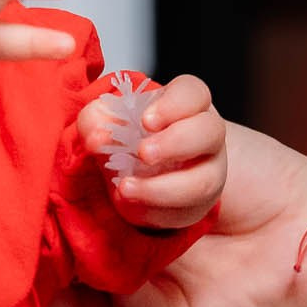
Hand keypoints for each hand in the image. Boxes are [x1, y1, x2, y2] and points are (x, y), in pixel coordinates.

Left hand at [46, 122, 306, 306]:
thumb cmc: (249, 298)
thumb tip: (52, 300)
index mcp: (114, 233)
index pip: (63, 201)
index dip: (53, 193)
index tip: (55, 199)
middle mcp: (133, 187)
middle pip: (87, 142)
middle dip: (88, 144)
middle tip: (95, 152)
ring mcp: (169, 152)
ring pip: (133, 119)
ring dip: (146, 146)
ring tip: (151, 168)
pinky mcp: (207, 125)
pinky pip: (182, 95)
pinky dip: (173, 106)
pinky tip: (164, 126)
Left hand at [77, 73, 226, 230]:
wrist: (132, 171)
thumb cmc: (125, 134)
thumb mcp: (104, 119)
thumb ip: (95, 121)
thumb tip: (98, 137)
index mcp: (187, 103)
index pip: (194, 93)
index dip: (174, 105)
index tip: (146, 120)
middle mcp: (206, 135)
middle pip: (210, 132)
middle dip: (175, 143)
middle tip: (142, 153)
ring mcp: (208, 171)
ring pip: (205, 182)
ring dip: (163, 188)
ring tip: (126, 187)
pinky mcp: (199, 205)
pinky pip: (185, 213)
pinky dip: (154, 212)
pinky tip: (131, 204)